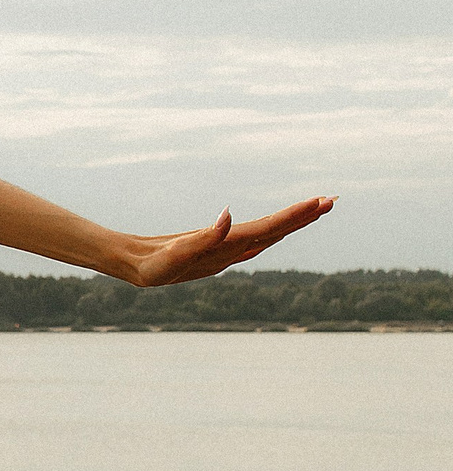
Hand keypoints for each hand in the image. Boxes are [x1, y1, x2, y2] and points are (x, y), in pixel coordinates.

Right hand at [124, 194, 334, 287]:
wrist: (139, 270)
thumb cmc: (153, 265)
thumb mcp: (174, 253)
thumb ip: (202, 238)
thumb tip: (229, 216)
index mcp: (226, 250)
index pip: (268, 230)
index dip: (293, 216)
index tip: (317, 203)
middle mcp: (233, 252)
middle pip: (275, 232)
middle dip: (304, 216)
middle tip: (331, 200)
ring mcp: (229, 251)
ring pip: (269, 233)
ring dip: (293, 220)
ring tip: (317, 206)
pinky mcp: (221, 247)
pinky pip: (256, 235)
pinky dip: (274, 225)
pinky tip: (283, 224)